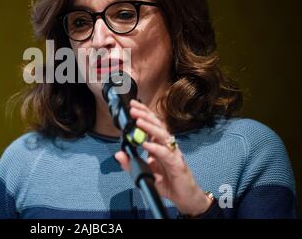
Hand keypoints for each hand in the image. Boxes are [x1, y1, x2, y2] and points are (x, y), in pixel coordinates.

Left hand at [114, 99, 211, 215]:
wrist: (184, 197)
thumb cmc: (167, 182)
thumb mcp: (144, 173)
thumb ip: (131, 164)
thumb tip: (118, 154)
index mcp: (159, 145)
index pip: (152, 125)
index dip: (143, 114)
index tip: (132, 106)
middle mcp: (167, 146)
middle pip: (157, 126)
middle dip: (145, 115)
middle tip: (133, 109)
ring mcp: (173, 154)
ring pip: (162, 136)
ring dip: (150, 127)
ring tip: (139, 121)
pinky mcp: (177, 164)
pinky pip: (166, 154)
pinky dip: (156, 148)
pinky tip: (147, 144)